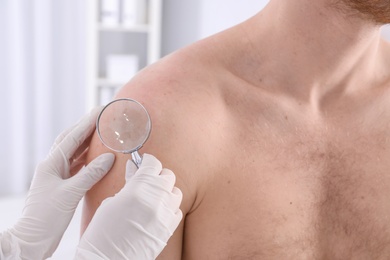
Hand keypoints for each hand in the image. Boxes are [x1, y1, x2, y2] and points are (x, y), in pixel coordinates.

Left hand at [4, 107, 114, 259]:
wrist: (33, 238)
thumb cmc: (47, 216)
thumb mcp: (70, 193)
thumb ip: (90, 174)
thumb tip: (109, 158)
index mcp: (51, 164)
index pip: (72, 138)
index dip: (87, 123)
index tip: (100, 111)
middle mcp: (53, 166)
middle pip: (71, 141)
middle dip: (86, 127)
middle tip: (101, 116)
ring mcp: (57, 175)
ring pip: (74, 153)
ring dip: (87, 142)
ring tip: (102, 132)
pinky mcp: (62, 185)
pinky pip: (76, 166)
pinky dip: (87, 159)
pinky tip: (96, 157)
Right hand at [75, 154, 182, 259]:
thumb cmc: (102, 234)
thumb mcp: (110, 204)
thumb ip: (128, 184)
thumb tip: (134, 169)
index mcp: (138, 190)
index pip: (153, 164)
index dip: (148, 161)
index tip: (144, 162)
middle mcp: (156, 200)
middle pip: (168, 176)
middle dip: (158, 174)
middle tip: (147, 178)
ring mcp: (165, 215)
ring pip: (176, 192)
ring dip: (166, 190)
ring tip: (153, 195)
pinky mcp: (169, 229)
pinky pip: (177, 210)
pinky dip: (170, 206)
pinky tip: (158, 210)